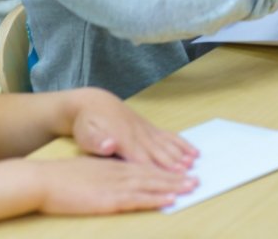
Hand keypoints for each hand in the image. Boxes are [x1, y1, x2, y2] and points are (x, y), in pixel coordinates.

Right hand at [33, 157, 197, 214]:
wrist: (44, 179)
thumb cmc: (63, 178)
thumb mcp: (90, 172)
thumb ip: (107, 174)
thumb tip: (121, 179)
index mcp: (116, 166)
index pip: (147, 168)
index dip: (166, 170)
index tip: (183, 172)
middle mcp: (120, 173)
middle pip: (154, 175)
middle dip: (177, 178)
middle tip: (197, 180)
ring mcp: (116, 185)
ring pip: (151, 185)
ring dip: (173, 187)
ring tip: (191, 187)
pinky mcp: (109, 199)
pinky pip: (138, 199)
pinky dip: (156, 199)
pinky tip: (169, 199)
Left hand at [70, 88, 197, 171]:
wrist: (94, 102)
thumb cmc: (87, 122)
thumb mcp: (85, 133)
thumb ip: (97, 141)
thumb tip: (109, 145)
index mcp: (123, 138)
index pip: (141, 157)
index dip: (155, 167)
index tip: (169, 175)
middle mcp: (138, 133)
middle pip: (158, 151)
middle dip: (173, 162)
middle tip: (187, 172)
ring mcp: (145, 129)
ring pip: (165, 143)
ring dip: (179, 152)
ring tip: (193, 161)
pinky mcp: (149, 128)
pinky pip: (167, 136)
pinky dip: (180, 143)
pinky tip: (191, 150)